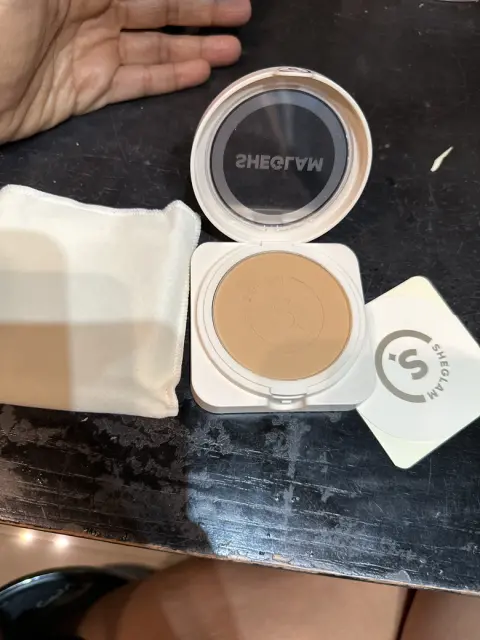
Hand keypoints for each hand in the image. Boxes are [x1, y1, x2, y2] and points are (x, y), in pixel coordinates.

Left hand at [0, 0, 250, 142]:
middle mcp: (90, 10)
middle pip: (157, 10)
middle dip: (200, 14)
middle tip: (240, 18)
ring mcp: (89, 52)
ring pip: (153, 48)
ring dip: (193, 49)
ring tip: (232, 52)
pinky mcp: (86, 91)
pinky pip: (136, 82)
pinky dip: (168, 78)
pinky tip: (197, 74)